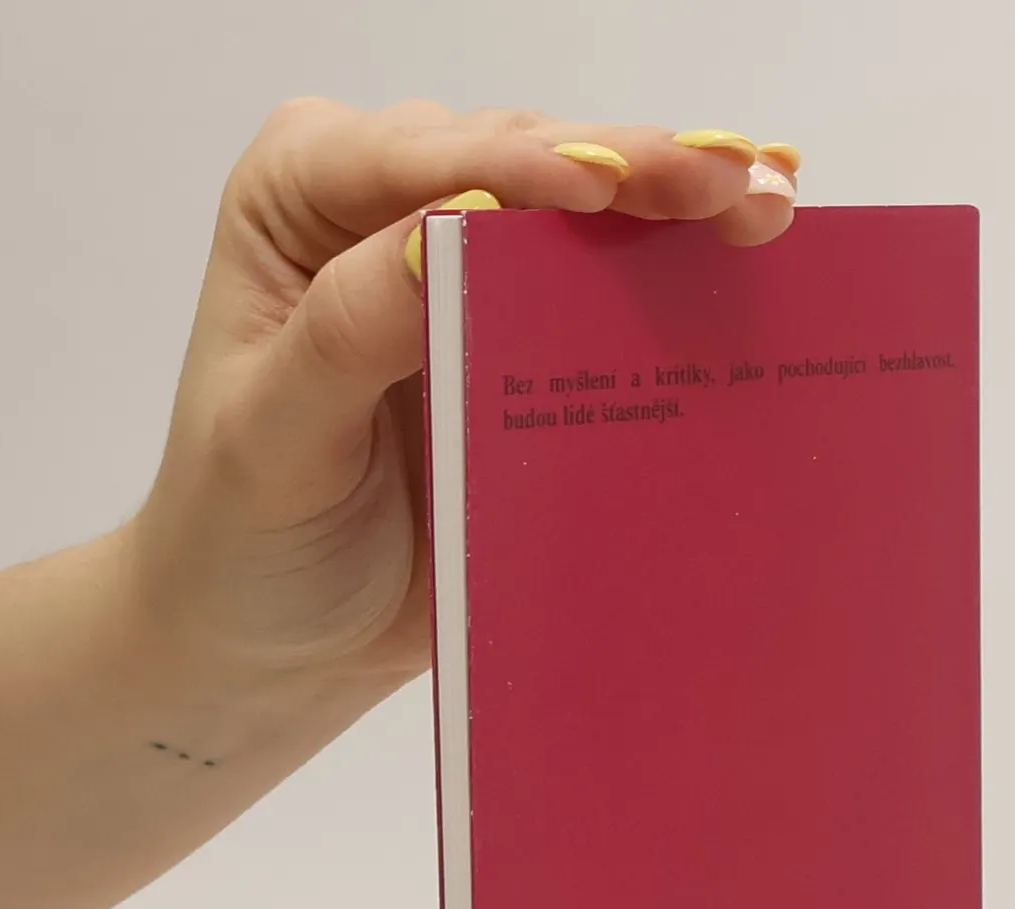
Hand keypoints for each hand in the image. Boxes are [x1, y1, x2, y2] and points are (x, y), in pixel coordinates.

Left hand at [126, 100, 800, 697]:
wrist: (275, 641)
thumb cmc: (244, 540)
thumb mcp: (273, 438)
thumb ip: (351, 330)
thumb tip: (455, 228)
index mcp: (303, 196)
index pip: (426, 160)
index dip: (523, 163)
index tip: (610, 184)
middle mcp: (385, 204)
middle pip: (524, 164)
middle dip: (635, 169)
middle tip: (739, 182)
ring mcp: (466, 269)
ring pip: (583, 213)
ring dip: (678, 206)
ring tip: (770, 203)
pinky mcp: (524, 342)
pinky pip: (606, 295)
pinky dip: (677, 276)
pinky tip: (748, 253)